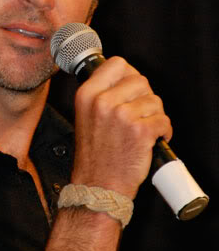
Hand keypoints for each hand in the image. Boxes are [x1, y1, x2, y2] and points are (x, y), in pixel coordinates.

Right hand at [71, 56, 171, 198]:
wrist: (98, 186)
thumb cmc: (95, 156)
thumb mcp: (86, 116)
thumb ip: (101, 94)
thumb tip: (126, 78)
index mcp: (87, 94)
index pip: (116, 64)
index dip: (129, 74)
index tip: (131, 87)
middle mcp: (103, 102)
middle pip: (140, 80)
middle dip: (144, 98)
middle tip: (138, 116)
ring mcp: (122, 115)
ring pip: (155, 101)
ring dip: (154, 116)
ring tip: (142, 131)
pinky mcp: (141, 131)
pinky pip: (164, 120)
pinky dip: (163, 132)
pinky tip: (151, 141)